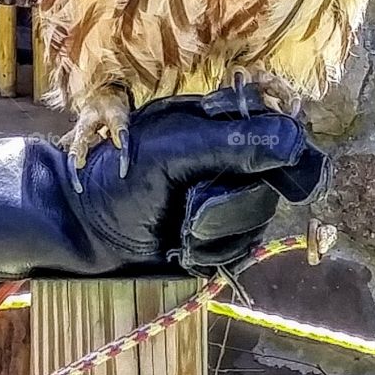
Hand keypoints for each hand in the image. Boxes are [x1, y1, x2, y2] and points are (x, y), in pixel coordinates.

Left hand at [65, 86, 330, 275]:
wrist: (82, 229)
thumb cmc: (118, 177)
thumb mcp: (173, 151)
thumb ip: (231, 142)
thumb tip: (292, 139)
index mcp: (220, 122)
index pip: (278, 128)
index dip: (289, 151)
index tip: (293, 175)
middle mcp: (229, 158)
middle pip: (273, 182)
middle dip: (235, 202)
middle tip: (194, 206)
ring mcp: (225, 197)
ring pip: (258, 220)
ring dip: (219, 232)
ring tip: (181, 228)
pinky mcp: (218, 236)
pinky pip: (240, 249)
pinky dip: (211, 252)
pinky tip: (182, 246)